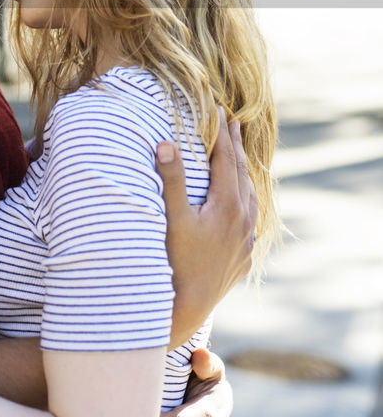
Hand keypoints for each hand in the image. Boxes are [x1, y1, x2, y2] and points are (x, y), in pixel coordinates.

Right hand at [157, 110, 256, 342]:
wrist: (188, 307)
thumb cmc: (175, 261)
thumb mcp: (171, 217)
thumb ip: (171, 179)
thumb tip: (165, 143)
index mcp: (228, 204)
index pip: (226, 158)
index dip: (221, 132)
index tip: (218, 109)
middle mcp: (244, 220)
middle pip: (241, 173)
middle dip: (235, 145)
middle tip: (232, 121)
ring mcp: (246, 240)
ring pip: (251, 197)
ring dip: (243, 173)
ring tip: (237, 158)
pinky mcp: (244, 256)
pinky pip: (251, 220)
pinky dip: (246, 201)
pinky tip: (240, 205)